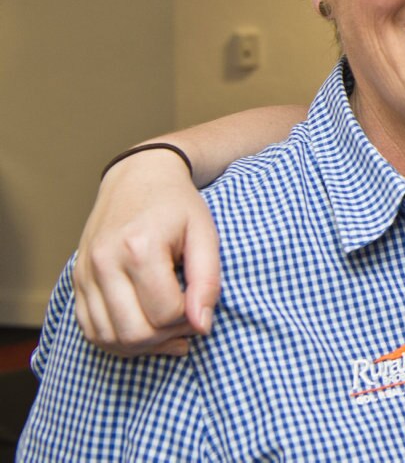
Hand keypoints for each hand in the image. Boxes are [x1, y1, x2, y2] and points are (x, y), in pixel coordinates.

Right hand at [73, 149, 220, 355]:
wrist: (138, 178)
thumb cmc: (177, 206)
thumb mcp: (205, 234)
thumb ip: (207, 281)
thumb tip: (202, 326)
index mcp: (139, 248)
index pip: (165, 313)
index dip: (190, 320)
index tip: (201, 308)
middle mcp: (104, 263)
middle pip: (134, 333)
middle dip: (167, 338)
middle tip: (187, 324)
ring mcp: (85, 274)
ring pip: (109, 339)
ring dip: (143, 346)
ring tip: (168, 330)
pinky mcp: (78, 281)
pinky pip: (91, 331)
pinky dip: (117, 340)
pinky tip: (144, 330)